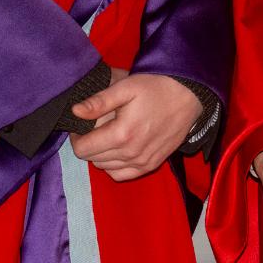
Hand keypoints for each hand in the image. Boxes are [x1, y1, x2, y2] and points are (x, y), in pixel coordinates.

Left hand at [69, 74, 200, 180]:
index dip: (76, 137)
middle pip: (93, 159)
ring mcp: (143, 162)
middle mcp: (131, 153)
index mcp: (121, 134)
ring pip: (106, 168)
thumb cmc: (156, 88)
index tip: (80, 125)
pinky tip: (117, 151)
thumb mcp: (125, 87)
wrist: (187, 96)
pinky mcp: (151, 165)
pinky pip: (122, 175)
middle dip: (88, 144)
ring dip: (100, 155)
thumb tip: (75, 112)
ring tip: (105, 136)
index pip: (83, 149)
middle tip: (93, 128)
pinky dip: (114, 167)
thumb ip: (99, 102)